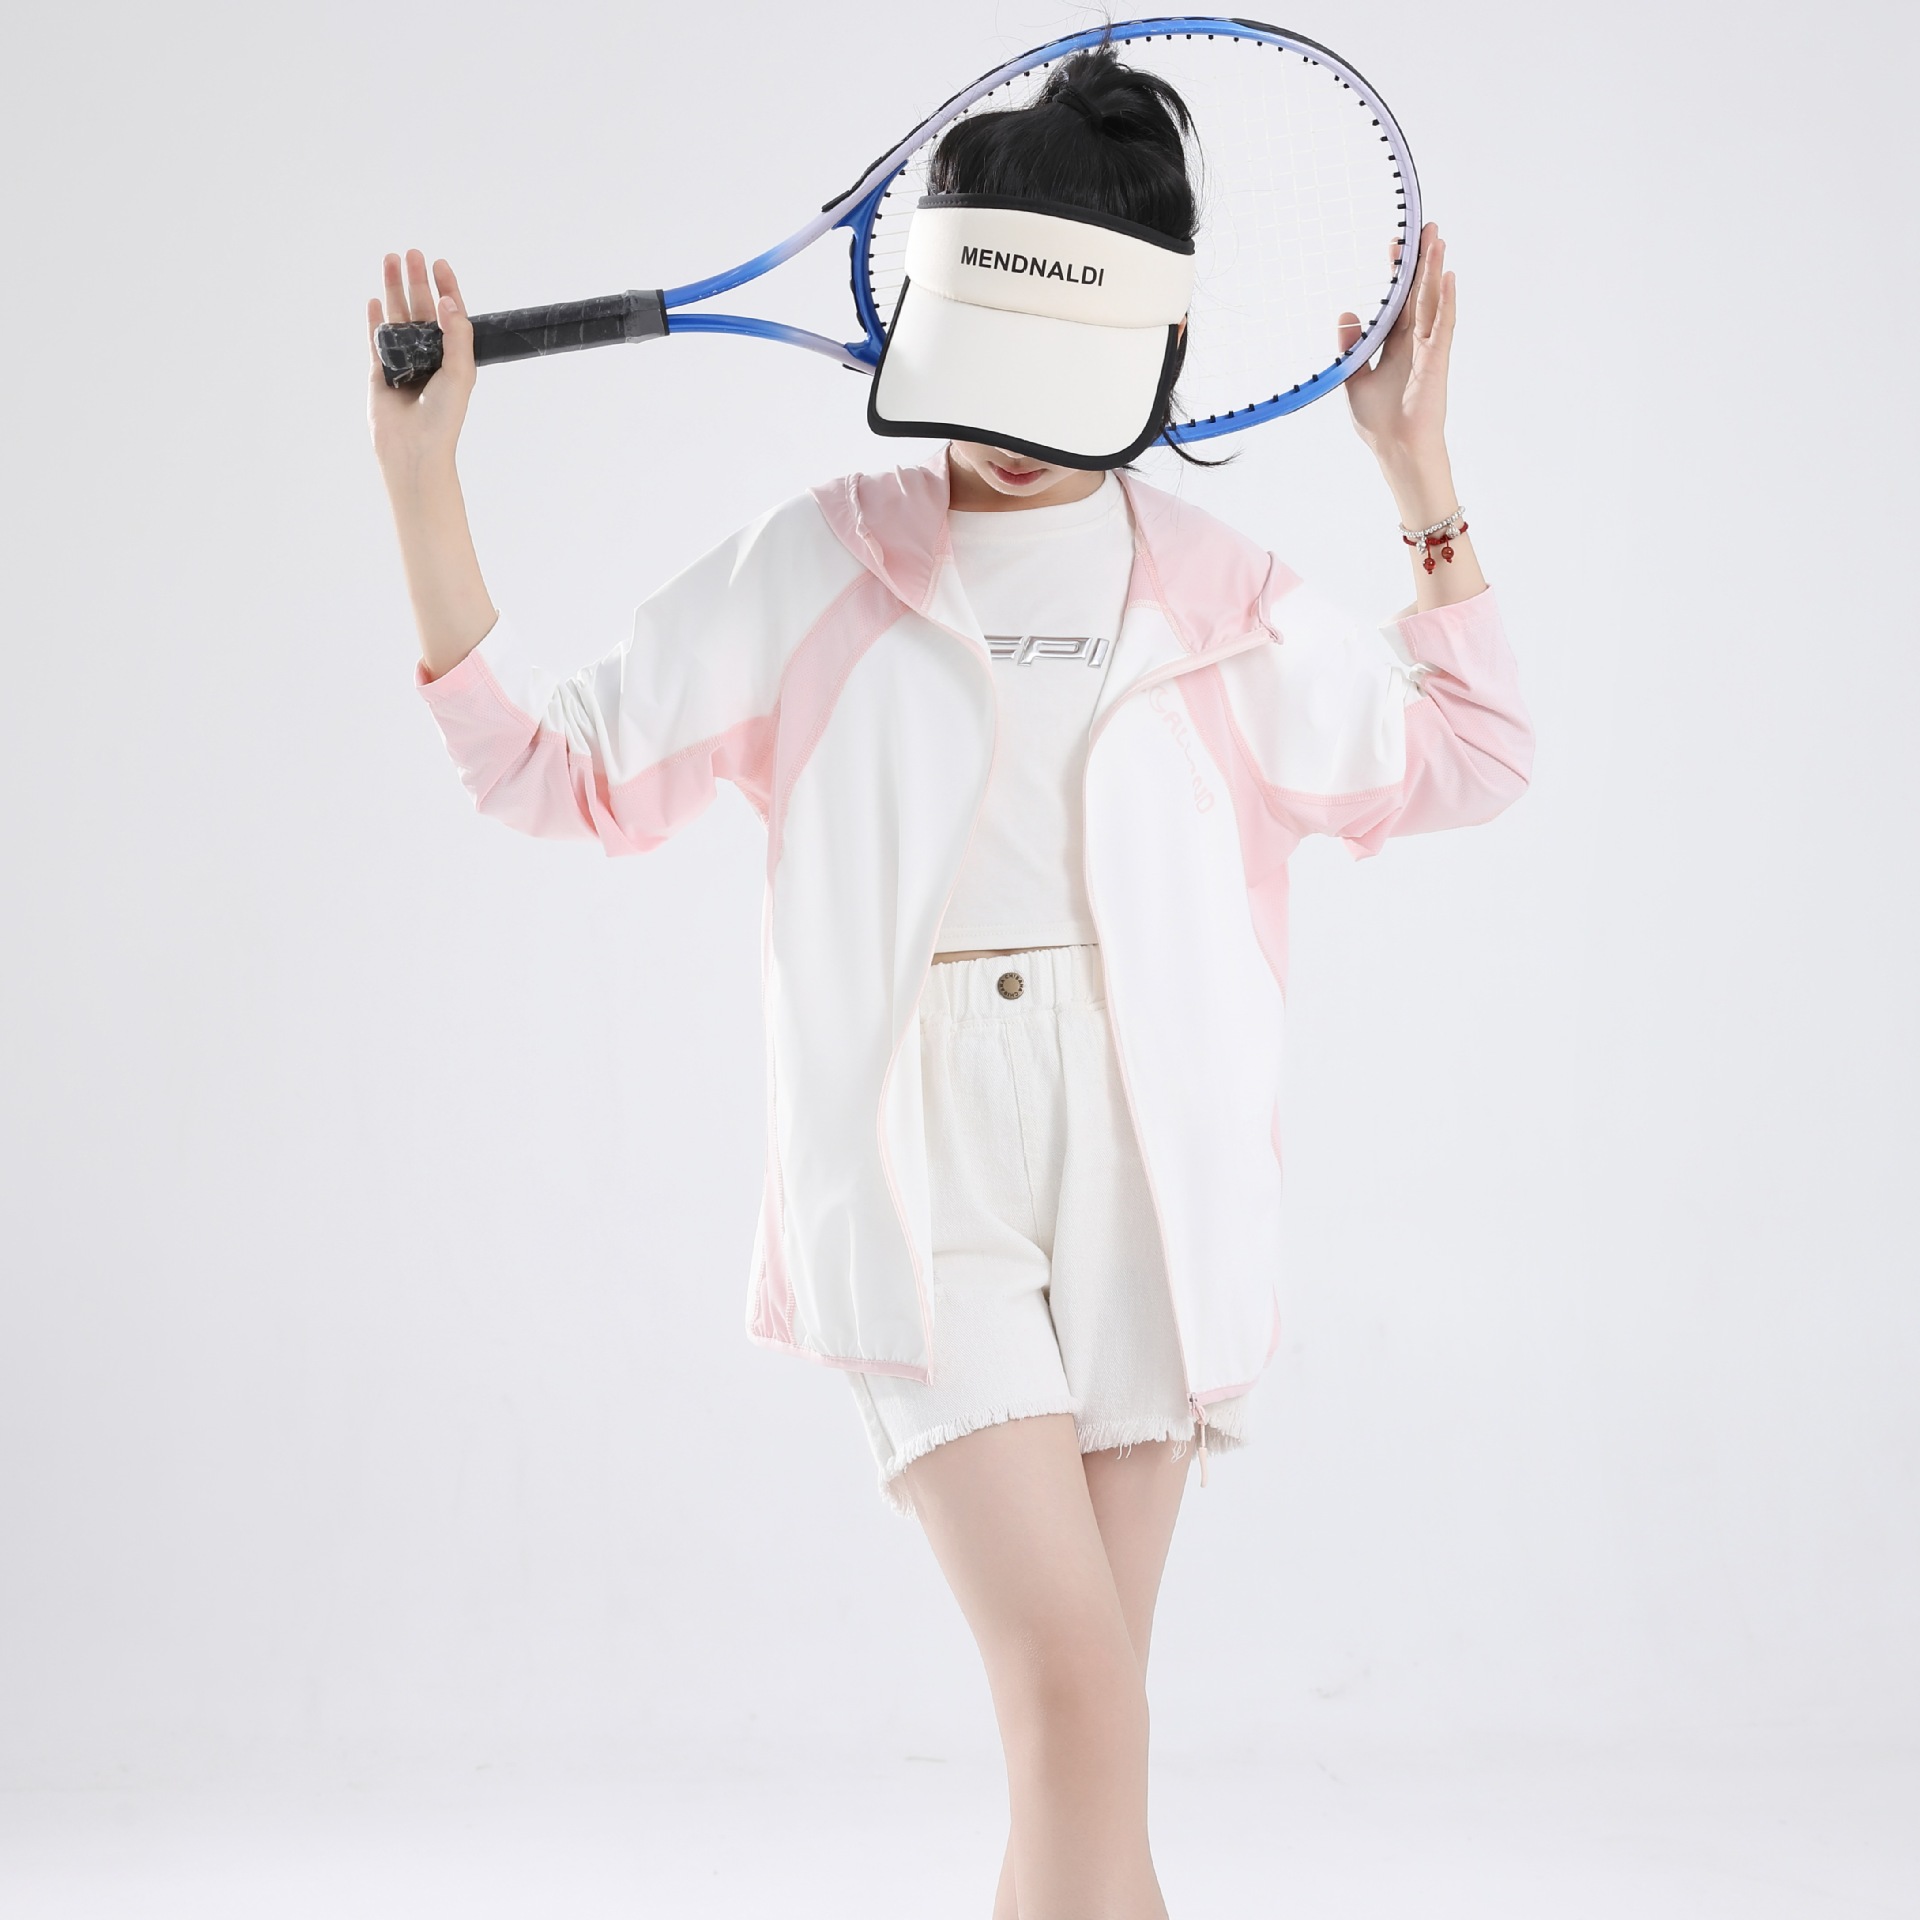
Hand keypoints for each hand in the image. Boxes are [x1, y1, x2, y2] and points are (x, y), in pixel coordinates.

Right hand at [366, 250, 474, 490]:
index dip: (446, 289)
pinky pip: (376, 340)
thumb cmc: (444, 417)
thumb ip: (457, 336)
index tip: (439, 264)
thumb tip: (447, 301)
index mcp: (452, 358)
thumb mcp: (461, 372)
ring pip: (397, 317)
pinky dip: (374, 320)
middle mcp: (428, 357)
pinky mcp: (380, 373)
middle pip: (421, 309)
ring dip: (393, 290)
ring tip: (390, 261)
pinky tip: (373, 300)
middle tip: (412, 254)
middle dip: (416, 281)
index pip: (450, 316)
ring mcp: (403, 363)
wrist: (414, 449)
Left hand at [1337, 221, 1453, 473]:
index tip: (1393, 245)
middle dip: (1423, 260)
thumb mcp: (1353, 380)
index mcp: (1394, 346)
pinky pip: (1442, 324)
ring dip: (1435, 270)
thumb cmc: (1378, 423)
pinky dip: (1446, 301)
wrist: (1395, 449)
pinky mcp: (1436, 360)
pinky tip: (1449, 277)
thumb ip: (1349, 348)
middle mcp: (1413, 342)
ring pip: (1432, 301)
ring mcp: (1428, 349)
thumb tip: (1344, 314)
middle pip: (1419, 293)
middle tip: (1427, 227)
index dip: (1396, 274)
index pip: (1396, 301)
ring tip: (1438, 239)